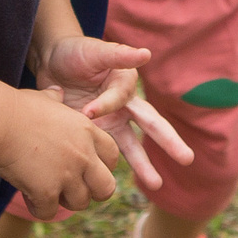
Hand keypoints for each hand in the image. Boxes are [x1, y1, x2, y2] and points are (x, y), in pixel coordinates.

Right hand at [0, 86, 123, 214]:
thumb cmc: (18, 107)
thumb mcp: (45, 99)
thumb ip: (56, 99)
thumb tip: (57, 92)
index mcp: (87, 132)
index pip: (113, 156)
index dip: (102, 166)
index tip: (85, 168)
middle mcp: (83, 155)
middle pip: (107, 188)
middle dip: (92, 192)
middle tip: (72, 188)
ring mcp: (67, 175)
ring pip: (80, 203)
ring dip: (63, 201)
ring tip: (46, 191)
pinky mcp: (47, 191)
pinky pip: (50, 212)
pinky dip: (39, 208)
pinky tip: (28, 196)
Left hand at [33, 34, 193, 193]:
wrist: (51, 65)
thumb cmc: (75, 53)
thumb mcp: (94, 52)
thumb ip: (117, 55)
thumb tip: (146, 54)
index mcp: (126, 83)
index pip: (121, 99)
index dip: (105, 106)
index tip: (87, 111)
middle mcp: (125, 105)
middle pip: (151, 125)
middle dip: (168, 142)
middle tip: (187, 158)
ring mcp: (112, 122)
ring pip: (132, 146)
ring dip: (144, 164)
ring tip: (156, 185)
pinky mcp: (98, 134)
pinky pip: (107, 152)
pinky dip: (109, 166)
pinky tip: (111, 183)